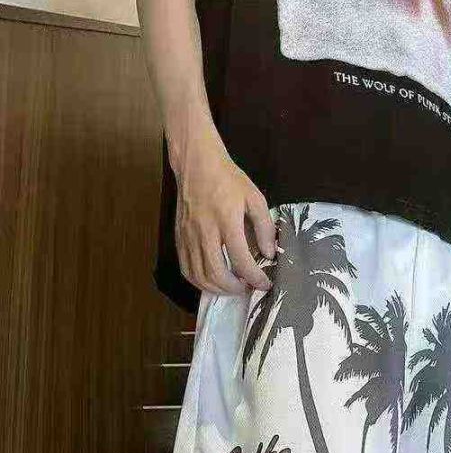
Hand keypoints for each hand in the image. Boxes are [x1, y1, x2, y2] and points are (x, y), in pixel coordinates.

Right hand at [173, 128, 275, 294]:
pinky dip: (200, 282)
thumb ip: (265, 227)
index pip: (240, 259)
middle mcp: (205, 231)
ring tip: (233, 288)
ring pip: (200, 275)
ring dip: (218, 289)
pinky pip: (186, 269)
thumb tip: (268, 254)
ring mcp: (188, 236)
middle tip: (248, 288)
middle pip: (217, 273)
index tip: (265, 284)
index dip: (255, 278)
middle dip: (235, 288)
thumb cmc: (228, 179)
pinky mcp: (179, 238)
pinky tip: (213, 281)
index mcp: (226, 220)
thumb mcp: (255, 198)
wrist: (196, 163)